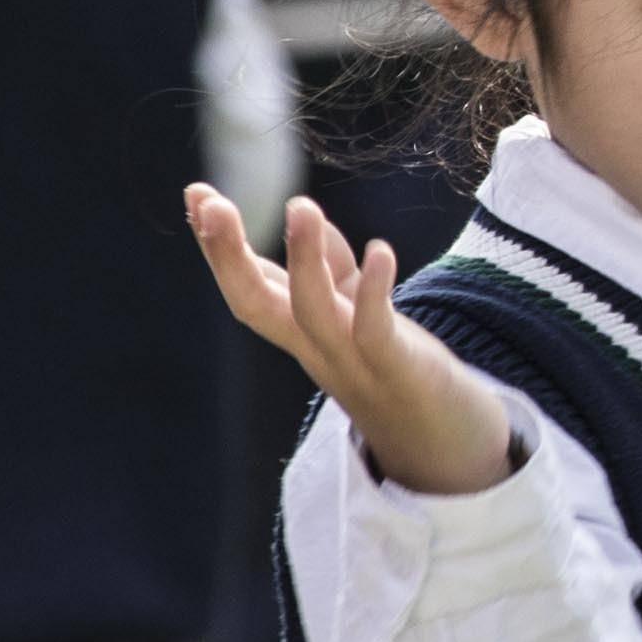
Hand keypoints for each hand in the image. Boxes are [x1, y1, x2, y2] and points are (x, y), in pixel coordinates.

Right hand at [190, 187, 514, 497]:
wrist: (446, 446)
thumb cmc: (395, 365)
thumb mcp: (357, 308)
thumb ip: (333, 266)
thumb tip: (305, 215)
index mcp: (299, 333)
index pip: (249, 287)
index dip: (219, 245)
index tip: (196, 195)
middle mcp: (313, 348)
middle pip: (255, 305)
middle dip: (227, 255)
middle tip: (210, 204)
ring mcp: (351, 362)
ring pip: (312, 313)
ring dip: (303, 260)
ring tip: (300, 207)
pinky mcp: (396, 368)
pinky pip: (376, 331)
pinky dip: (376, 291)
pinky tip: (380, 250)